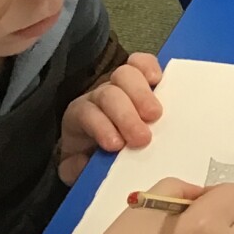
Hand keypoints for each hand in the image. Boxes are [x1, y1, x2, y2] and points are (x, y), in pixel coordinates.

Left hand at [59, 52, 163, 185]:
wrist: (102, 150)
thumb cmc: (94, 159)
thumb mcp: (78, 169)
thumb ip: (74, 170)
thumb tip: (83, 166)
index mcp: (81, 117)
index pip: (87, 113)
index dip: (101, 126)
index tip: (116, 146)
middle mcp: (99, 97)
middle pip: (108, 93)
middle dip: (125, 114)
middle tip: (143, 138)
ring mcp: (121, 86)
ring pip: (126, 74)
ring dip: (142, 94)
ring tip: (156, 115)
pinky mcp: (143, 81)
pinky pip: (143, 63)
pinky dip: (150, 67)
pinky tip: (159, 81)